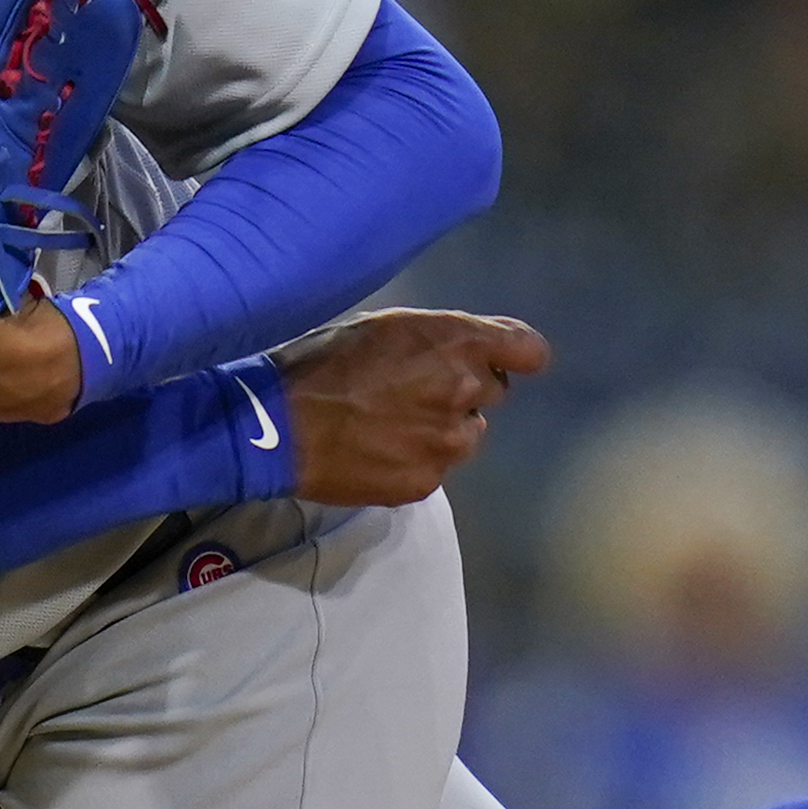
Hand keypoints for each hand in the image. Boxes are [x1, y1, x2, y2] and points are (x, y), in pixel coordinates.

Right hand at [278, 308, 551, 506]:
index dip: (515, 355)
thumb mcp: (385, 326)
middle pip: (493, 392)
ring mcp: (447, 444)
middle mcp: (465, 393)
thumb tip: (469, 352)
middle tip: (415, 390)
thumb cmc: (323, 362)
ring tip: (390, 424)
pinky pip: (435, 468)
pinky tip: (376, 451)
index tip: (499, 359)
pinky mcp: (425, 482)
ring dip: (442, 428)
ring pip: (466, 435)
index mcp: (458, 343)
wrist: (278, 426)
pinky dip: (415, 460)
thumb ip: (438, 338)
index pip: (529, 351)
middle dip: (463, 390)